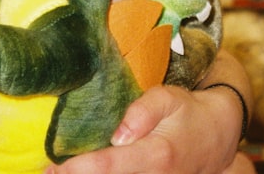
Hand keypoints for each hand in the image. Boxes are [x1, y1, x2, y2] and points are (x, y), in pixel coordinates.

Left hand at [45, 84, 244, 173]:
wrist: (217, 136)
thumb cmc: (187, 112)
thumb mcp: (168, 97)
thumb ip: (143, 111)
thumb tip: (118, 134)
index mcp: (155, 155)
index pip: (108, 166)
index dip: (77, 169)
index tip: (52, 168)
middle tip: (45, 172)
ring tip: (57, 173)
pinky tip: (80, 171)